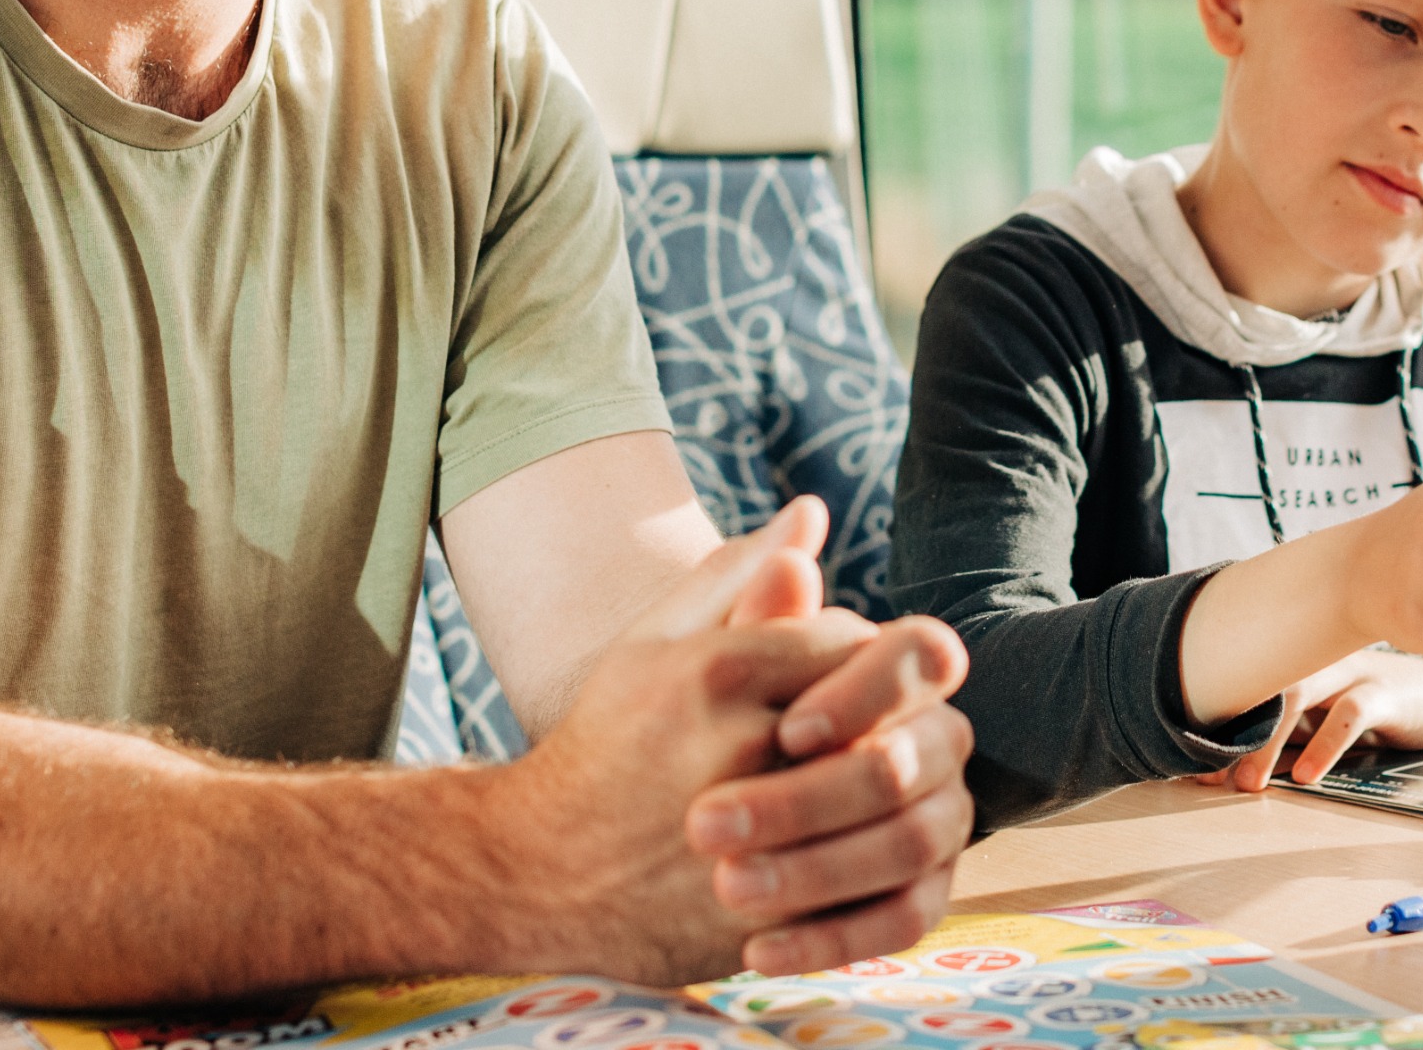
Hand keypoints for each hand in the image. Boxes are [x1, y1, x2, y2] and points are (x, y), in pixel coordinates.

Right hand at [490, 501, 974, 982]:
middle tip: (842, 729)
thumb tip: (814, 511)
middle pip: (879, 717)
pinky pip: (868, 878)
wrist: (540, 869)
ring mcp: (760, 839)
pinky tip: (834, 842)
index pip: (854, 638)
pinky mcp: (769, 911)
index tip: (822, 673)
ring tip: (836, 781)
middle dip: (874, 720)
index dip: (850, 657)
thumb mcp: (655, 641)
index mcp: (720, 670)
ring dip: (876, 790)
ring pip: (883, 800)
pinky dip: (870, 858)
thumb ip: (739, 575)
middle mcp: (742, 748)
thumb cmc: (609, 740)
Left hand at [1204, 649, 1422, 792]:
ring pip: (1299, 695)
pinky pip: (1351, 713)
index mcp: (1299, 658)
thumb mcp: (1326, 713)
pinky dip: (1325, 745)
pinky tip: (1308, 776)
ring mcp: (1352, 668)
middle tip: (1207, 778)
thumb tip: (1233, 773)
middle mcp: (1319, 656)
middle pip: (1262, 685)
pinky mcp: (1388, 690)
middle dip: (1231, 733)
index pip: (1245, 685)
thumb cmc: (1379, 703)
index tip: (1186, 767)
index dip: (1214, 726)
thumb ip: (1289, 731)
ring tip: (1249, 784)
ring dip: (1268, 741)